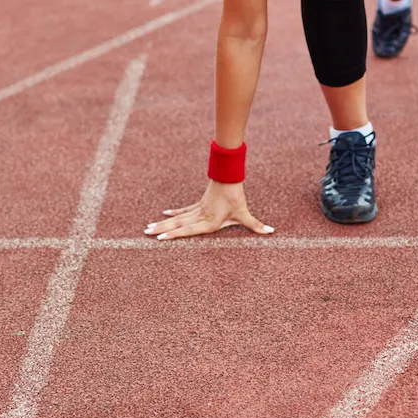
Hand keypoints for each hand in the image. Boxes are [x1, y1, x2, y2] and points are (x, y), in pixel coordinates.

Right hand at [144, 180, 273, 240]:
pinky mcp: (198, 204)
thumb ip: (256, 225)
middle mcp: (200, 217)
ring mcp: (197, 210)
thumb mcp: (245, 214)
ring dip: (163, 223)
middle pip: (177, 225)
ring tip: (148, 227)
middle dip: (162, 230)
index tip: (160, 239)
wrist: (229, 178)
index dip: (174, 235)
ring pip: (177, 219)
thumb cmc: (236, 197)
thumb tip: (271, 232)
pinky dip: (174, 213)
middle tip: (146, 233)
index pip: (188, 230)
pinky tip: (164, 215)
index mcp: (209, 222)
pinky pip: (183, 210)